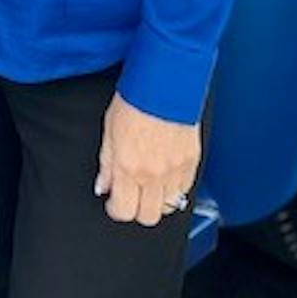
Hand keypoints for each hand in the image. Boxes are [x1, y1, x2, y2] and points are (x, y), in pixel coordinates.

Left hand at [94, 91, 200, 226]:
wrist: (165, 81)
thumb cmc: (136, 98)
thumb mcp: (109, 129)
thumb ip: (107, 163)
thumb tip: (104, 186)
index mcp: (129, 166)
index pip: (123, 211)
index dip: (117, 209)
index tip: (115, 202)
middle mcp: (153, 173)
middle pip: (147, 216)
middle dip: (137, 209)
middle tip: (132, 194)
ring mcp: (175, 169)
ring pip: (168, 207)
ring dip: (158, 200)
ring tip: (150, 185)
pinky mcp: (192, 161)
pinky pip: (185, 190)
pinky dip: (176, 188)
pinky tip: (167, 174)